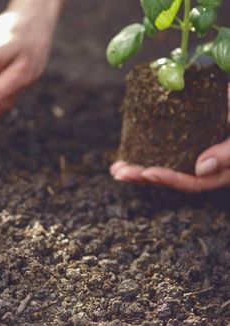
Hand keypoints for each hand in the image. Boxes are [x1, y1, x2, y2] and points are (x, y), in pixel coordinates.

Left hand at [111, 85, 229, 192]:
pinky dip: (148, 146)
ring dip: (140, 166)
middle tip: (119, 172)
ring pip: (168, 163)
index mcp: (223, 168)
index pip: (195, 181)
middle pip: (175, 176)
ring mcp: (199, 149)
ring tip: (116, 168)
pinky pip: (167, 145)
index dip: (171, 178)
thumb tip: (199, 168)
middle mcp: (209, 164)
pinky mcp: (191, 134)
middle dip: (144, 176)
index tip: (147, 171)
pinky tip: (129, 149)